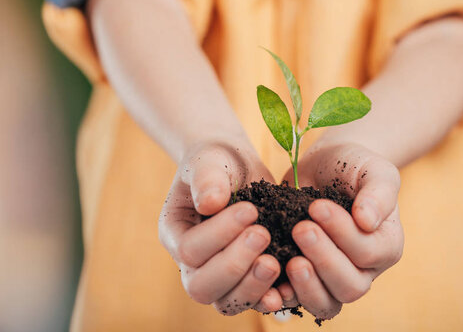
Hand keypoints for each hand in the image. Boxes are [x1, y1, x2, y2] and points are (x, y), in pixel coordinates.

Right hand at [158, 141, 285, 314]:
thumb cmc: (217, 160)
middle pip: (201, 287)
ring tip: (276, 262)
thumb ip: (207, 178)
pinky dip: (271, 297)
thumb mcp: (208, 160)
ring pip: (226, 303)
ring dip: (252, 287)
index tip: (250, 209)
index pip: (190, 249)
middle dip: (234, 266)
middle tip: (263, 235)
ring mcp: (219, 276)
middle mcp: (190, 262)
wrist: (236, 166)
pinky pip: (255, 302)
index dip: (220, 234)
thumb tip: (210, 204)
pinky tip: (287, 286)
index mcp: (174, 232)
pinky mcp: (247, 279)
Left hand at [278, 142, 403, 319]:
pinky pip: (294, 299)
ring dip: (306, 286)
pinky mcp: (302, 277)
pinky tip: (266, 282)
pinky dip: (281, 296)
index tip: (317, 206)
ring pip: (326, 303)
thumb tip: (368, 221)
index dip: (342, 233)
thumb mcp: (373, 169)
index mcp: (385, 245)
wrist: (324, 165)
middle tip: (300, 228)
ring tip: (287, 261)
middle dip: (324, 260)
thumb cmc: (353, 165)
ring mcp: (331, 279)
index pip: (367, 253)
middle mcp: (363, 270)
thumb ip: (378, 193)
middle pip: (349, 286)